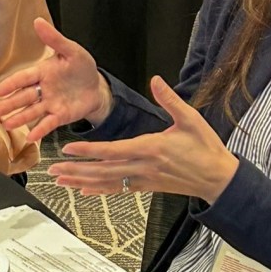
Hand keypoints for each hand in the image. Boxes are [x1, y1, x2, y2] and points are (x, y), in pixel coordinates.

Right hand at [0, 18, 112, 141]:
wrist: (96, 86)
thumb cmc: (82, 67)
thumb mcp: (71, 50)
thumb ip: (54, 39)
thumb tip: (38, 21)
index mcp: (43, 72)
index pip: (24, 78)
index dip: (11, 84)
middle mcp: (43, 89)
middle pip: (23, 97)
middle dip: (9, 104)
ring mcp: (50, 103)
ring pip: (32, 111)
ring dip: (19, 118)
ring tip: (6, 124)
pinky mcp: (60, 116)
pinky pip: (48, 123)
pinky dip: (40, 130)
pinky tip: (30, 137)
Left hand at [49, 76, 238, 202]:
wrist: (218, 178)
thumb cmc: (205, 147)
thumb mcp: (191, 119)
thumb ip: (170, 99)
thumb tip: (155, 80)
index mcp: (151, 148)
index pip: (112, 150)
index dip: (89, 150)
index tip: (68, 148)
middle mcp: (143, 167)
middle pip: (103, 171)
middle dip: (76, 171)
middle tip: (52, 170)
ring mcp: (144, 179)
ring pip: (107, 183)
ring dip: (82, 182)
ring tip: (61, 180)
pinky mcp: (147, 187)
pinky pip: (119, 190)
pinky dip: (100, 190)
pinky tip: (85, 191)